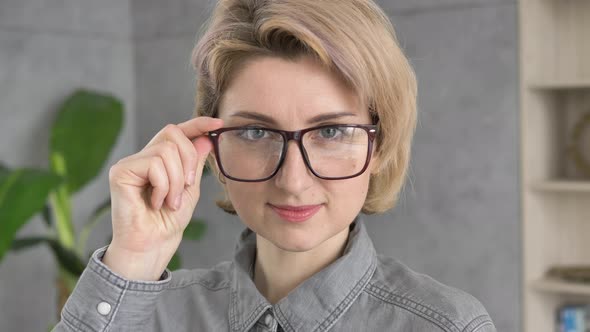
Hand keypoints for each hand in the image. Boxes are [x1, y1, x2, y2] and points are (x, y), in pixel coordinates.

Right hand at [102, 116, 222, 279]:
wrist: (153, 244)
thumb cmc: (168, 221)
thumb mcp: (190, 188)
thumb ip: (195, 163)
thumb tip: (205, 138)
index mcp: (160, 159)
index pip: (178, 132)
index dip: (197, 124)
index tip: (218, 124)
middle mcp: (143, 156)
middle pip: (173, 134)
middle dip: (189, 160)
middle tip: (187, 187)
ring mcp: (130, 163)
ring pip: (165, 151)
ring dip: (176, 180)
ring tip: (170, 201)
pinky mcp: (120, 172)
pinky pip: (153, 164)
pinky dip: (163, 186)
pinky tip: (156, 203)